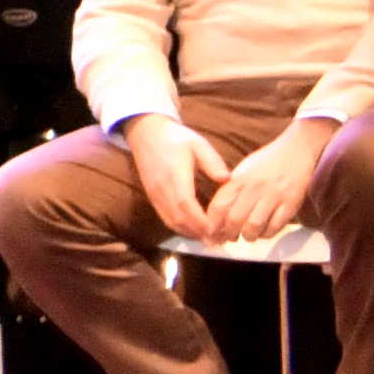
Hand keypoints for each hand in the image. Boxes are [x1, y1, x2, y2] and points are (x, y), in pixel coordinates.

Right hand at [123, 117, 214, 244]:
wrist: (146, 132)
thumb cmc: (175, 137)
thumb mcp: (198, 143)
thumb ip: (212, 161)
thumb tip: (228, 179)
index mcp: (175, 175)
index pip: (187, 205)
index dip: (201, 221)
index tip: (218, 230)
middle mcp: (163, 189)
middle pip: (179, 219)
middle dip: (199, 233)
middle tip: (219, 240)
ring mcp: (155, 195)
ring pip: (171, 222)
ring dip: (190, 233)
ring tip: (209, 239)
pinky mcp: (152, 197)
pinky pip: (166, 218)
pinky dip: (180, 228)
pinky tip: (193, 230)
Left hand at [197, 121, 329, 246]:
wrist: (297, 149)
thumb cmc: (267, 162)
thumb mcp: (244, 171)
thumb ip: (231, 189)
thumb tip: (217, 215)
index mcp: (239, 179)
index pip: (219, 205)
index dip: (213, 224)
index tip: (212, 232)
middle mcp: (254, 187)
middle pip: (234, 219)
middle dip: (229, 234)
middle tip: (229, 238)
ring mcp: (273, 195)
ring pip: (253, 226)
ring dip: (248, 236)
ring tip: (247, 236)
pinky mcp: (290, 203)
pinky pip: (275, 226)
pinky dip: (266, 234)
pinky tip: (264, 232)